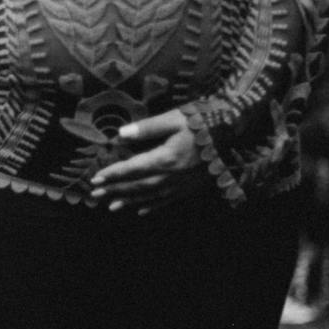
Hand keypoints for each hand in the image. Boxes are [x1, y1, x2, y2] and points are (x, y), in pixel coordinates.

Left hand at [90, 108, 205, 214]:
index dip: (112, 175)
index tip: (94, 180)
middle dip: (115, 190)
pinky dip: (152, 205)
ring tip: (111, 206)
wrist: (235, 128)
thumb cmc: (202, 118)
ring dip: (129, 201)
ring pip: (151, 196)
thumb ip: (146, 128)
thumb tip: (120, 134)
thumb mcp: (173, 118)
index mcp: (166, 158)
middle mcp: (172, 176)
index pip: (131, 169)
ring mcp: (183, 184)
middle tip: (94, 196)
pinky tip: (141, 210)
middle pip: (137, 186)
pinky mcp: (192, 186)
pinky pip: (168, 200)